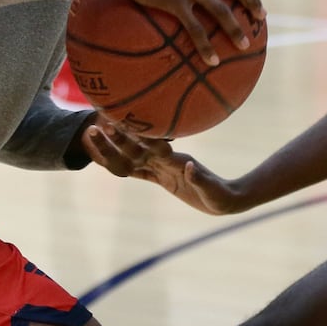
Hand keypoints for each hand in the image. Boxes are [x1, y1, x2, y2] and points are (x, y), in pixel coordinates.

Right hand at [79, 119, 246, 214]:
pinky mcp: (164, 178)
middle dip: (119, 139)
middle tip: (99, 126)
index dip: (136, 139)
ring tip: (100, 134)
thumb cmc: (221, 196)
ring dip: (118, 148)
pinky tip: (110, 161)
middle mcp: (168, 161)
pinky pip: (140, 171)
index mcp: (177, 162)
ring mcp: (165, 168)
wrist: (227, 199)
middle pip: (137, 149)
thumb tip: (189, 166)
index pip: (151, 148)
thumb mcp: (212, 191)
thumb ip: (199, 178)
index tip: (120, 127)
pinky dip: (125, 165)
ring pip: (135, 157)